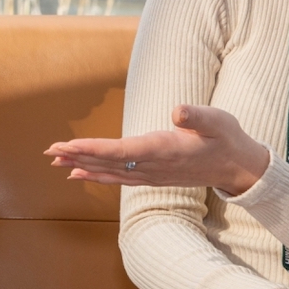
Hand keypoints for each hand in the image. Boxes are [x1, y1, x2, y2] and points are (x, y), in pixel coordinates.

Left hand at [45, 104, 271, 194]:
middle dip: (78, 156)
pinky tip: (79, 173)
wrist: (238, 167)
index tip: (69, 145)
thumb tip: (177, 111)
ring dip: (82, 165)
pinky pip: (118, 178)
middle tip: (50, 151)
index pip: (121, 151)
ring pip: (110, 172)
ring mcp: (151, 174)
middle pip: (109, 162)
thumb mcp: (218, 120)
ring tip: (56, 161)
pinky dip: (97, 175)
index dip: (93, 149)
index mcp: (164, 150)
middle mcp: (153, 166)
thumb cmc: (226, 138)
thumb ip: (198, 116)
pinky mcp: (151, 177)